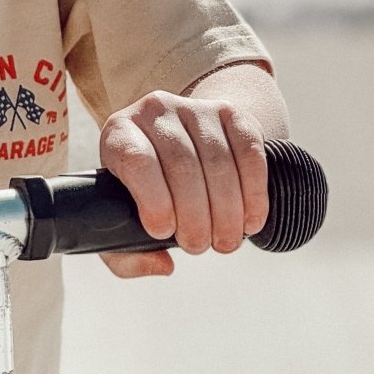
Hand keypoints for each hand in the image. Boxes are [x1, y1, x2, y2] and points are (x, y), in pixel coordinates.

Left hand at [97, 90, 269, 278]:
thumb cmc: (144, 189)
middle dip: (195, 216)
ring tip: (225, 241)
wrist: (178, 142)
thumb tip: (162, 264)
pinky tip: (250, 220)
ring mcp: (194, 109)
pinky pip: (248, 150)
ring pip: (217, 160)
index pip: (136, 160)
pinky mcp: (230, 113)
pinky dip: (253, 192)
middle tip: (199, 246)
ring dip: (227, 210)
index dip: (153, 200)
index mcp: (119, 133)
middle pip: (181, 164)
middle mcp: (154, 111)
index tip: (163, 231)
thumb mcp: (120, 218)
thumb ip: (124, 255)